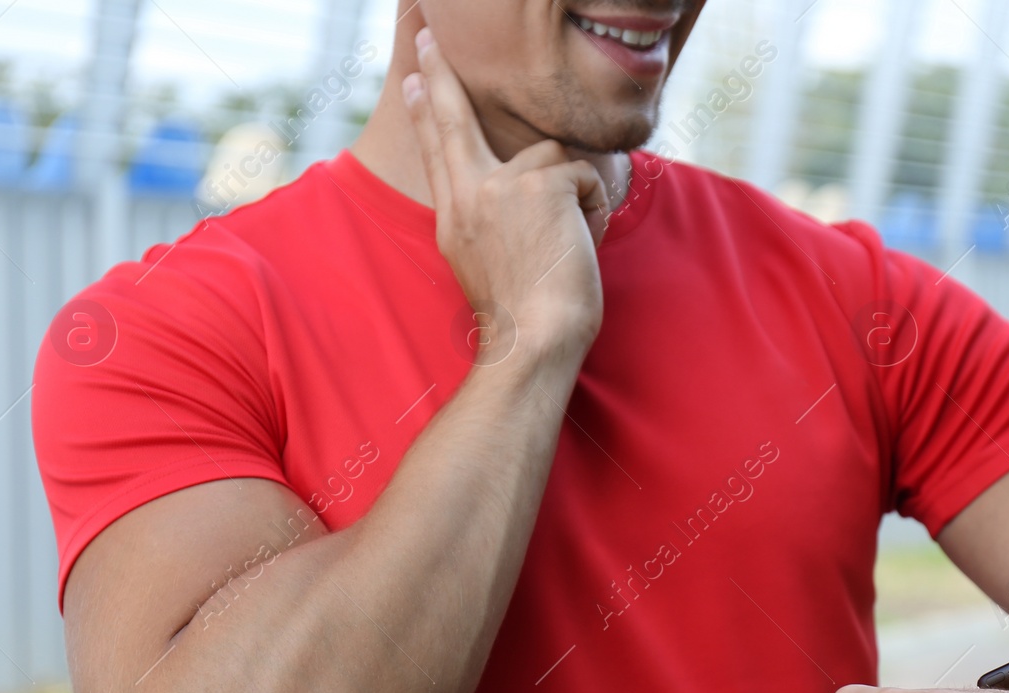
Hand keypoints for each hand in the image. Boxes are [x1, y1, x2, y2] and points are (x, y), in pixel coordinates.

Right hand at [405, 28, 609, 365]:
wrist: (534, 339)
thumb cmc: (524, 317)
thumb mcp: (487, 265)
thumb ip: (490, 220)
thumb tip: (516, 188)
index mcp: (454, 218)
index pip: (438, 152)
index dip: (426, 113)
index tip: (413, 81)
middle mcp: (470, 196)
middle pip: (455, 121)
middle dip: (442, 76)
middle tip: (429, 38)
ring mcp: (501, 187)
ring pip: (552, 157)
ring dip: (573, 195)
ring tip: (570, 243)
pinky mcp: (540, 186)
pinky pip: (583, 178)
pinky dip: (594, 210)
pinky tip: (582, 244)